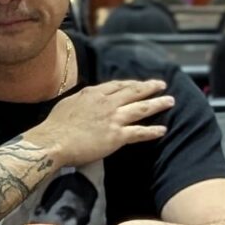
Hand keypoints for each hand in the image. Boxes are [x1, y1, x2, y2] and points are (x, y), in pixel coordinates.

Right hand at [26, 80, 173, 167]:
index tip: (138, 83)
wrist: (53, 141)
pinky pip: (139, 132)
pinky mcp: (117, 136)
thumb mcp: (69, 103)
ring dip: (157, 104)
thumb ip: (82, 99)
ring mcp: (113, 119)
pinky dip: (152, 131)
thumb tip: (87, 98)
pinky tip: (162, 129)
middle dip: (149, 87)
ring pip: (141, 108)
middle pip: (133, 92)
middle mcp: (107, 103)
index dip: (131, 84)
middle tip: (162, 84)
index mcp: (94, 93)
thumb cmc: (55, 125)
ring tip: (170, 101)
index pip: (118, 85)